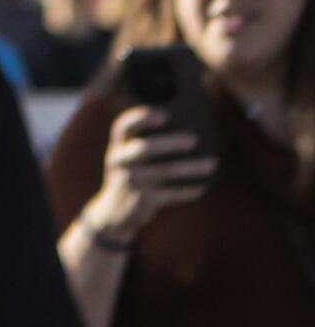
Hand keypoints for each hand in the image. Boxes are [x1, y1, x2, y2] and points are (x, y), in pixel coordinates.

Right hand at [88, 105, 214, 243]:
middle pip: (145, 148)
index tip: (165, 114)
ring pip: (164, 172)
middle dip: (170, 142)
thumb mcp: (127, 157)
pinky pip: (171, 193)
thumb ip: (143, 144)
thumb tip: (186, 131)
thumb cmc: (129, 175)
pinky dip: (188, 190)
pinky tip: (203, 186)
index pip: (124, 126)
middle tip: (194, 138)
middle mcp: (121, 161)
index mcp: (117, 145)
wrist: (114, 212)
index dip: (142, 118)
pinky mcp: (143, 201)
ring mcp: (132, 182)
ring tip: (212, 162)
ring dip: (190, 167)